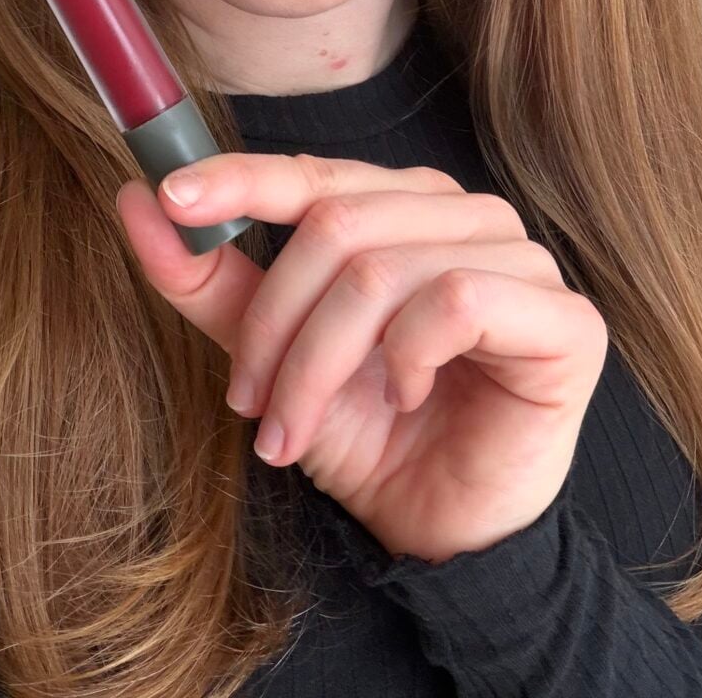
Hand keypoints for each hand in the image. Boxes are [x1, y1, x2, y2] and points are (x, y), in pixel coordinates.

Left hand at [115, 153, 608, 562]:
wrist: (438, 532)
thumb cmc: (364, 431)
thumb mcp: (270, 353)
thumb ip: (210, 279)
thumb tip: (136, 200)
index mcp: (401, 204)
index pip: (312, 170)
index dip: (238, 178)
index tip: (169, 198)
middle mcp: (464, 212)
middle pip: (336, 226)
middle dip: (273, 326)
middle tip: (248, 403)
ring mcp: (522, 257)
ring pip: (381, 270)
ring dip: (318, 364)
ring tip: (296, 430)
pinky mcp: (565, 318)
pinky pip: (454, 299)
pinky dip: (406, 357)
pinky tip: (405, 397)